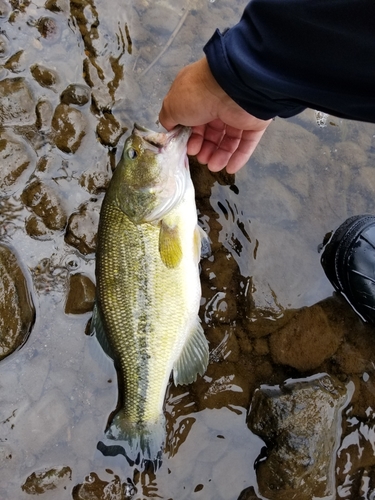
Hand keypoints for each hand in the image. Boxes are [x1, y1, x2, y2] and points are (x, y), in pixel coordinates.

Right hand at [159, 57, 271, 172]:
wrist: (231, 87)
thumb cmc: (197, 95)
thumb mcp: (172, 106)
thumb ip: (169, 120)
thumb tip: (172, 129)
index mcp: (199, 96)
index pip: (194, 121)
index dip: (191, 137)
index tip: (189, 149)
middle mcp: (218, 103)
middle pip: (211, 133)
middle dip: (205, 149)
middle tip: (201, 158)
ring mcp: (237, 113)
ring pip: (228, 140)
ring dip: (219, 156)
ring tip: (213, 166)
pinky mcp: (253, 123)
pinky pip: (246, 143)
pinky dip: (238, 157)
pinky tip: (229, 169)